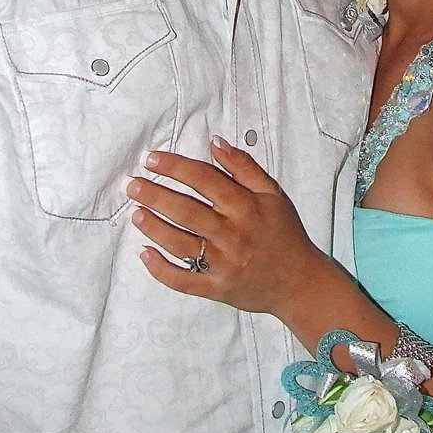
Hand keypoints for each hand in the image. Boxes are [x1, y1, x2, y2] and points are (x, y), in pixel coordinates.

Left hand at [126, 137, 327, 315]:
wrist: (300, 282)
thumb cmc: (284, 234)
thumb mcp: (272, 194)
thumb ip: (244, 168)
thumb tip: (216, 144)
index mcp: (246, 207)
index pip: (204, 180)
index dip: (175, 167)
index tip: (152, 159)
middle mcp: (232, 234)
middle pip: (187, 211)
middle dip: (155, 195)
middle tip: (132, 185)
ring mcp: (223, 264)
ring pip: (181, 244)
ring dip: (154, 228)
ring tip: (136, 213)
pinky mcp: (217, 289)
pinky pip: (183, 280)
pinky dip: (161, 269)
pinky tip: (145, 254)